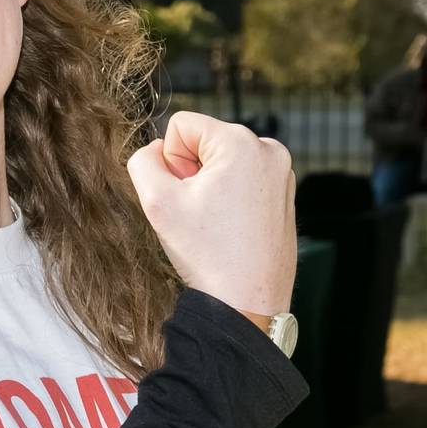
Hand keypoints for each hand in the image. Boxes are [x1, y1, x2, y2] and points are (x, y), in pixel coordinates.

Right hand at [127, 112, 295, 320]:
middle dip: (192, 173)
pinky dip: (229, 198)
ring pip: (222, 162)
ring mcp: (282, 173)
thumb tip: (155, 150)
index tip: (186, 196)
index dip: (171, 161)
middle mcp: (269, 150)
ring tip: (215, 223)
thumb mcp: (156, 201)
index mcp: (241, 142)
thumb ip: (142, 160)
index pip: (181, 126)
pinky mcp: (284, 194)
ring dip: (209, 186)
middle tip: (199, 214)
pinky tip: (230, 229)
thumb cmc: (208, 254)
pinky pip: (241, 180)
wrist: (248, 301)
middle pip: (204, 142)